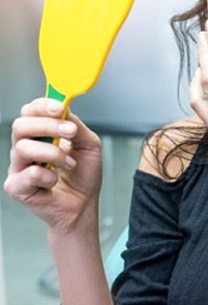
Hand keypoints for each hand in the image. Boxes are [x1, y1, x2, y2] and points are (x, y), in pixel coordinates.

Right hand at [3, 98, 102, 233]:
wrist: (84, 204)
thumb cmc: (84, 174)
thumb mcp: (88, 144)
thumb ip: (76, 125)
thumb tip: (65, 109)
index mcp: (41, 134)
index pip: (31, 111)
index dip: (43, 105)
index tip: (60, 108)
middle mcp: (26, 147)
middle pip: (20, 125)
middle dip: (48, 125)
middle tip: (70, 132)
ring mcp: (19, 167)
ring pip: (23, 148)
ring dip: (53, 154)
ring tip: (70, 163)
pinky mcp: (16, 187)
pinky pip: (27, 174)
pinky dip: (48, 176)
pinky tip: (55, 181)